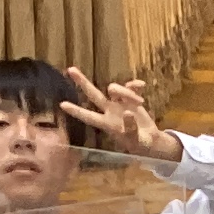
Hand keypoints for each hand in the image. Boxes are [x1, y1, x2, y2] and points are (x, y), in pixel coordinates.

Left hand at [57, 68, 181, 163]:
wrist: (150, 139)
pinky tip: (142, 85)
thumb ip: (131, 128)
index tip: (62, 105)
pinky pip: (130, 86)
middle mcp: (109, 111)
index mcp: (107, 124)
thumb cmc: (140, 144)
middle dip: (82, 82)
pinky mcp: (131, 98)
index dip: (76, 111)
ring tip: (140, 102)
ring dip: (127, 92)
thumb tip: (127, 112)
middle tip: (70, 69)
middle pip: (93, 94)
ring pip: (115, 88)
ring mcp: (119, 103)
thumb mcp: (136, 140)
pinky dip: (135, 85)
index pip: (88, 117)